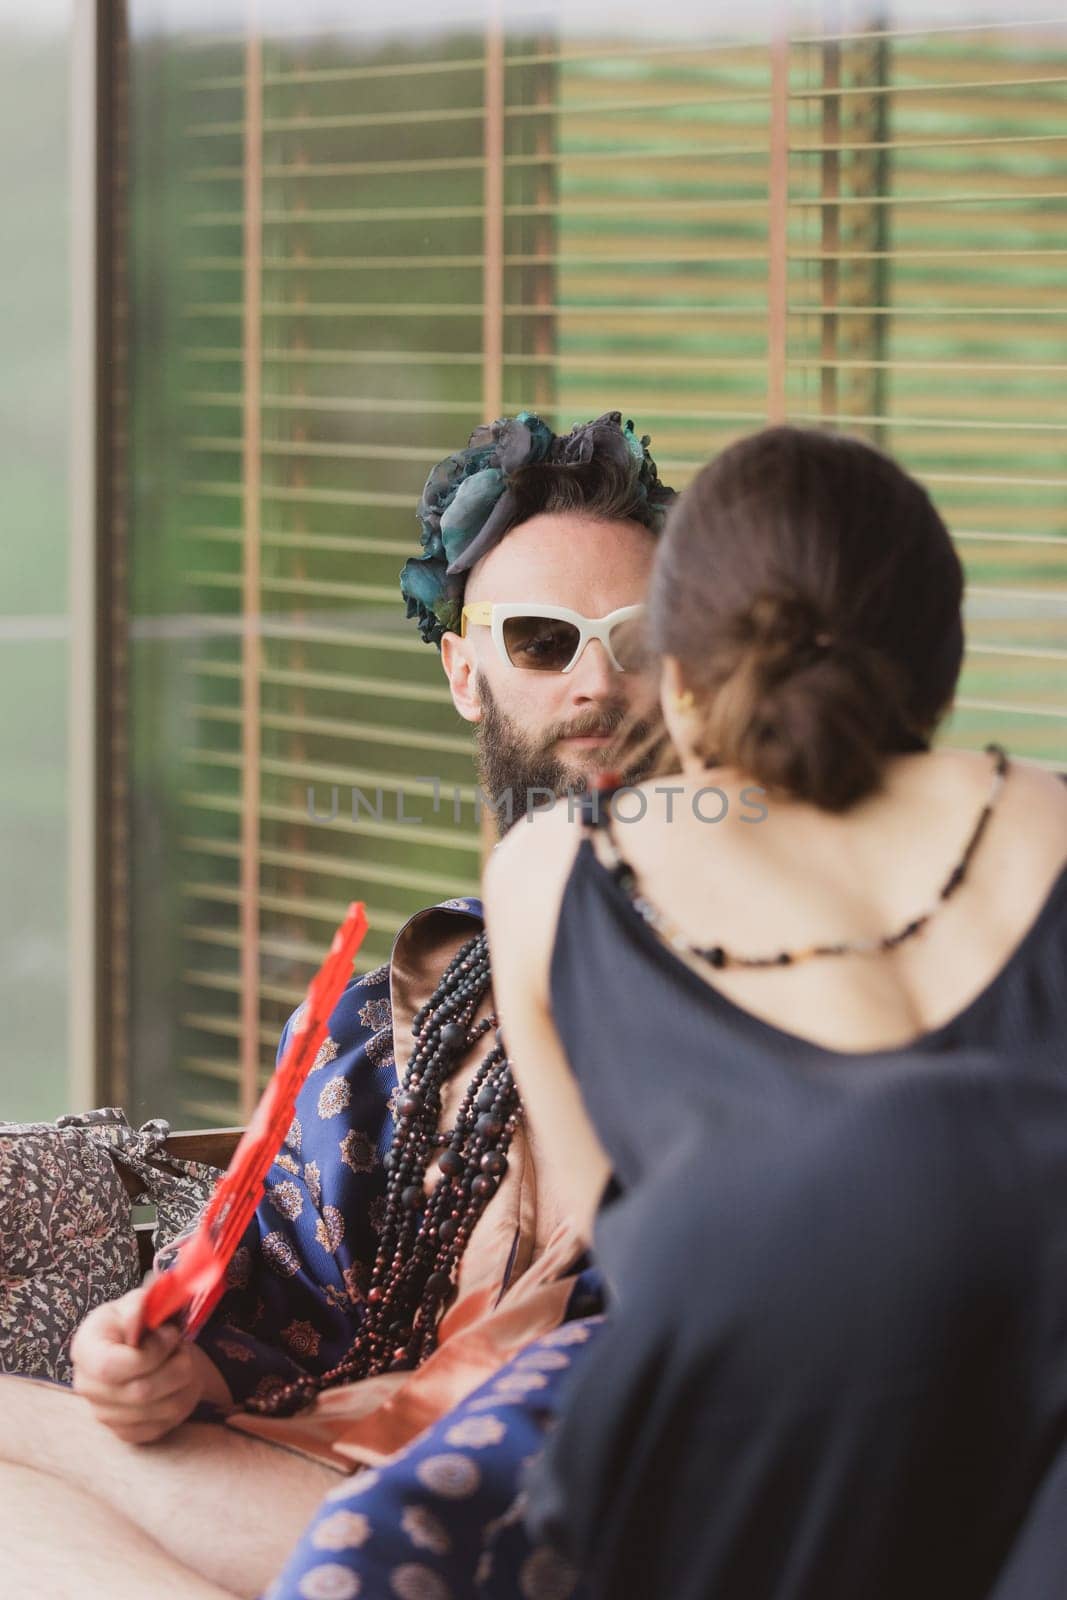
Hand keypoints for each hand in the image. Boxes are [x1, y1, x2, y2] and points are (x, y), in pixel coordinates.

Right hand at [70, 1279, 204, 1444]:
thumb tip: (142, 1315)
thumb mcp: (137, 1302)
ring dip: (185, 1382)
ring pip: (161, 1409)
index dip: (150, 1354)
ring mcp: (104, 1413)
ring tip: (182, 1361)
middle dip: (176, 1366)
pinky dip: (182, 1401)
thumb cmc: (137, 1322)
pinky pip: (164, 1425)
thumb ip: (140, 1304)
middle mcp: (88, 1386)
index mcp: (85, 1350)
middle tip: (183, 1348)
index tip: (170, 1336)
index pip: (111, 1367)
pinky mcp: (125, 1432)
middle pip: (141, 1392)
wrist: (138, 1347)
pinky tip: (178, 1382)